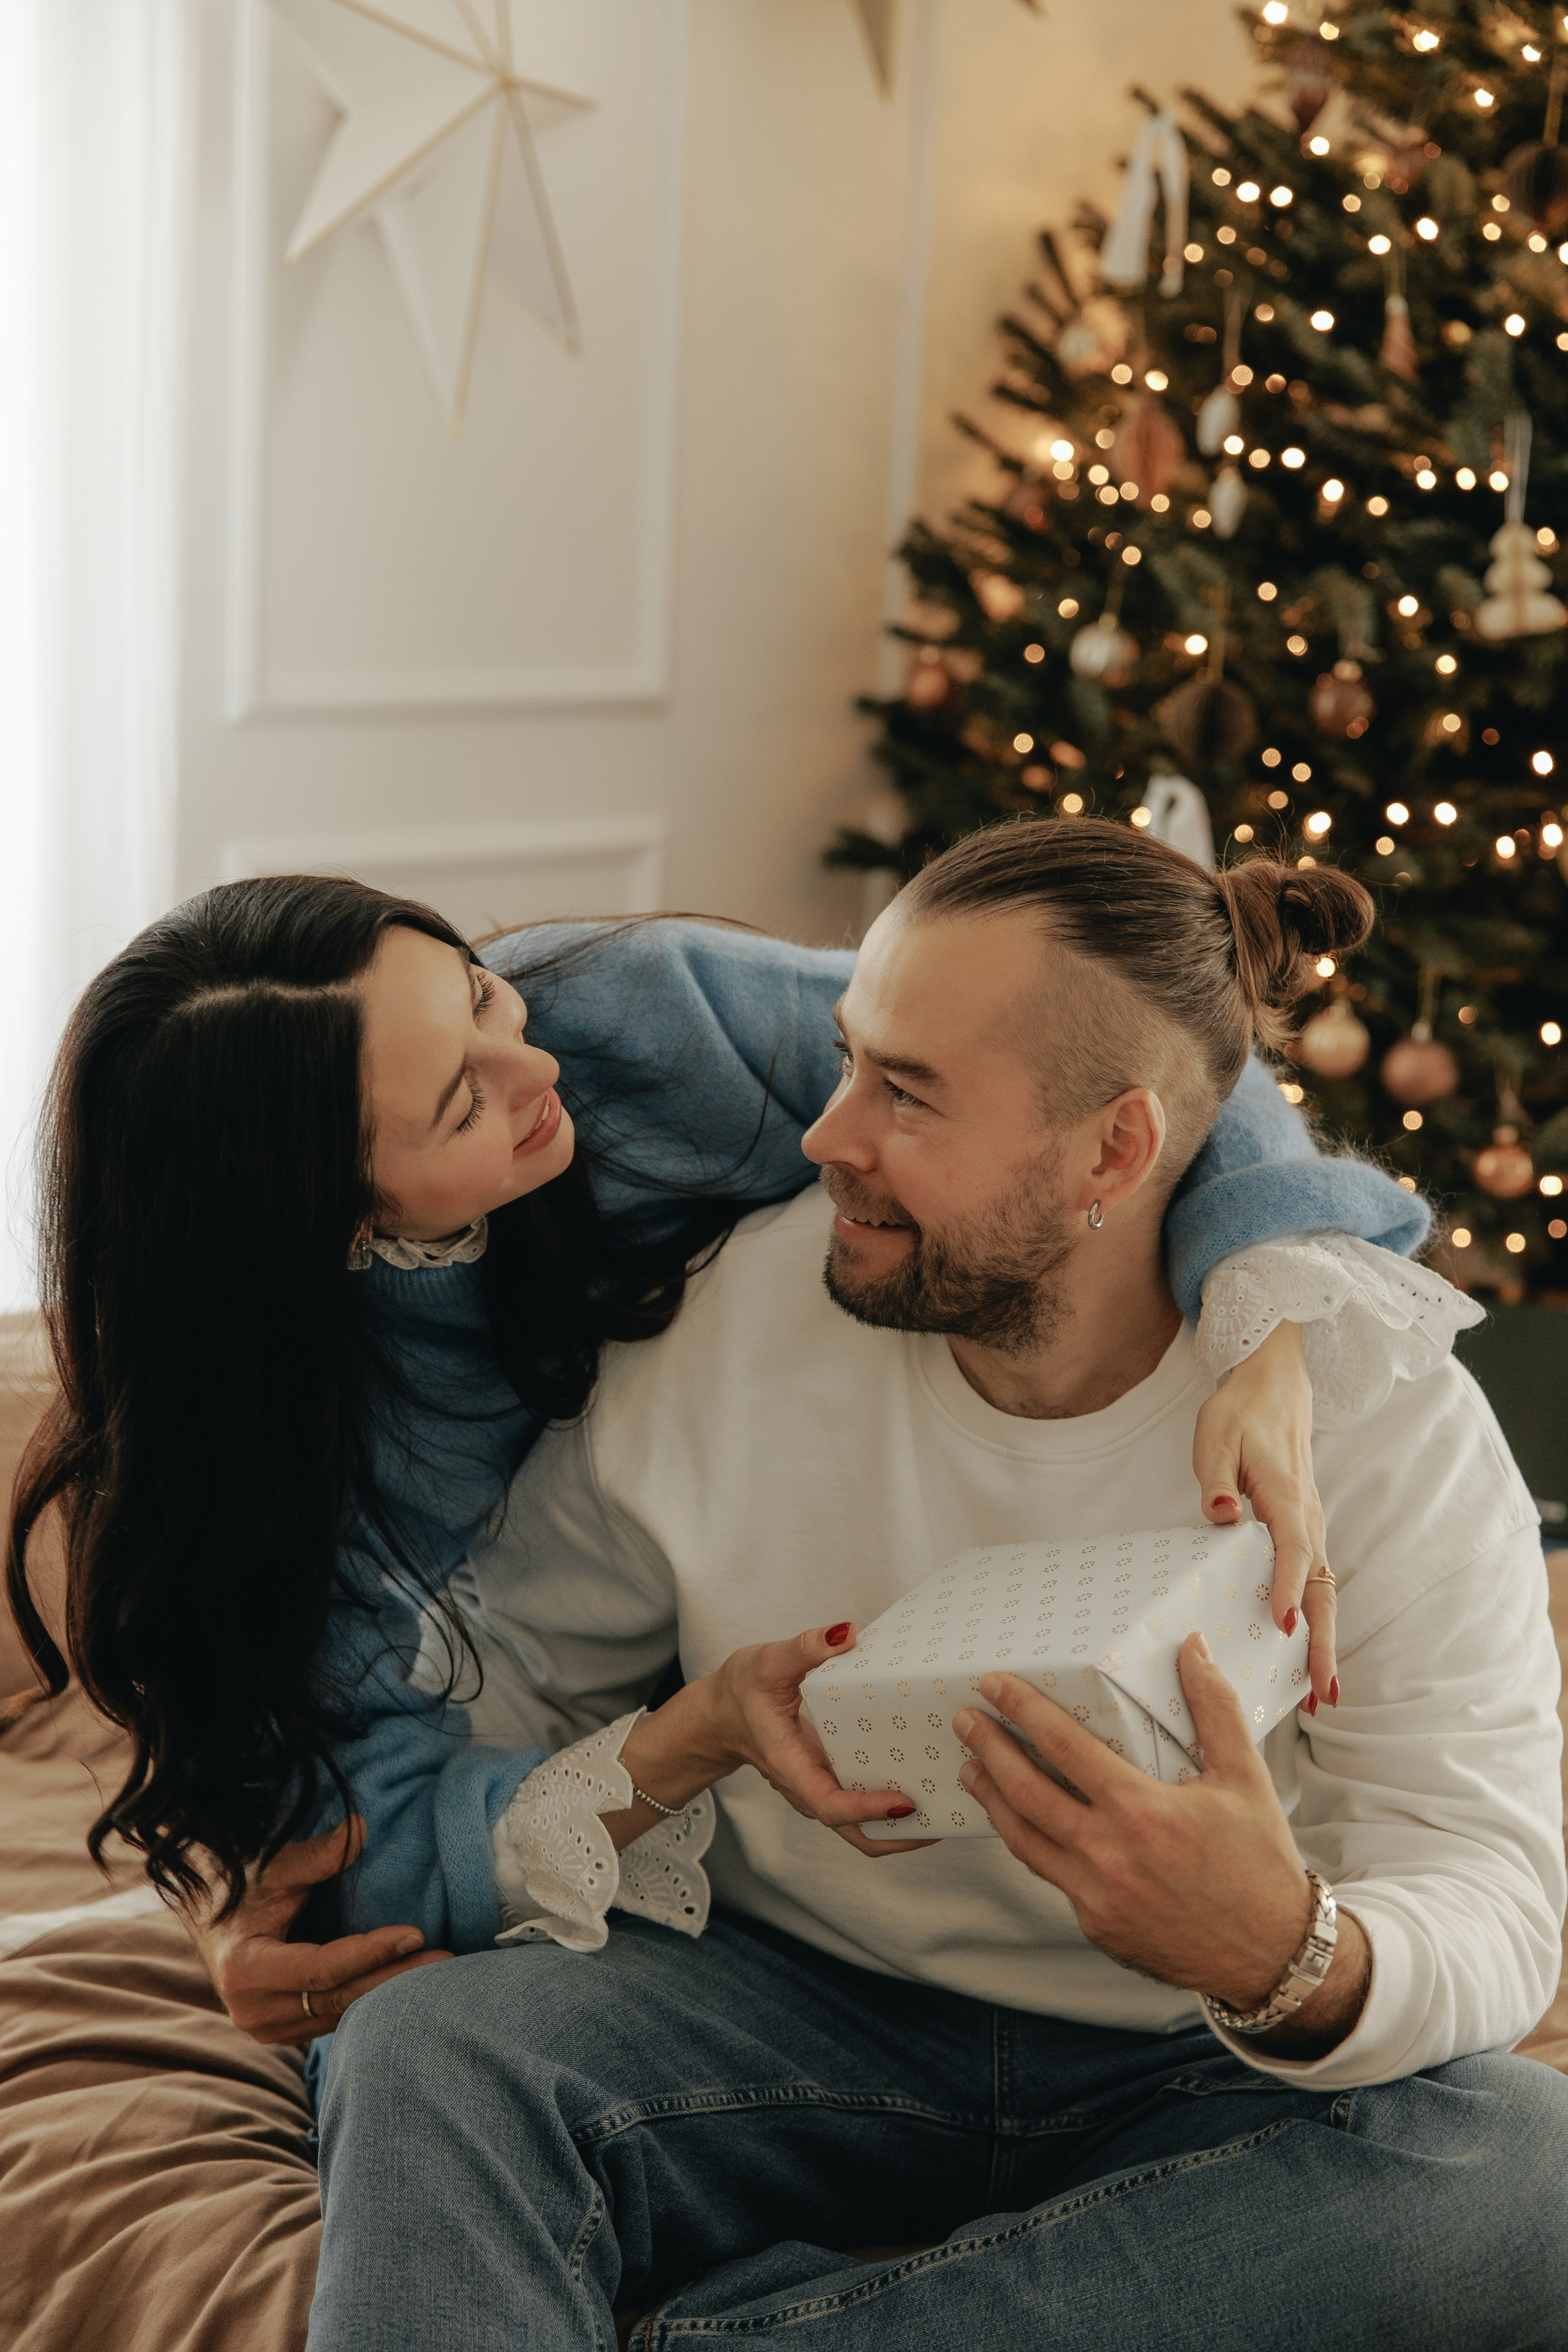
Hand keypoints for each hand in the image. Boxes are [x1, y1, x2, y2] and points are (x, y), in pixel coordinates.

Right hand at [181, 1816, 450, 2045]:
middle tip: (447, 1959)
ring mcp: (269, 2028)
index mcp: (245, 1970)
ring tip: (442, 1973)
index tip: (415, 1934)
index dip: (370, 1953)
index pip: (320, 1969)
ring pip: (341, 2013)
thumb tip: (359, 1826)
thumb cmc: (242, 1887)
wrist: (210, 1918)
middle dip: (395, 1978)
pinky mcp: (285, 2031)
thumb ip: (315, 1855)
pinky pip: (335, 2017)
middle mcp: (255, 2010)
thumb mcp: (273, 1866)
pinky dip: (372, 1999)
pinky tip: (410, 1983)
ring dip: (390, 1993)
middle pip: (339, 1997)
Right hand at [618, 1624, 934, 1858]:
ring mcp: (818, 1789)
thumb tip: (845, 1633)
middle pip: (854, 1834)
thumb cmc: (744, 1689)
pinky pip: (860, 1810)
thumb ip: (805, 1648)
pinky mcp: (827, 1782)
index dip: (867, 1809)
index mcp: (791, 1765)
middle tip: (945, 1818)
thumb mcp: (768, 1661)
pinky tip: (922, 1787)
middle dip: (898, 1838)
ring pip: (859, 1829)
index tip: (905, 1800)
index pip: (830, 1805)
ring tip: (945, 1809)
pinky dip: (889, 1810)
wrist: (722, 1713)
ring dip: (899, 1829)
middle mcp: (807, 1787)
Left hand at [951, 1635, 1367, 2054]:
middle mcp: (1109, 1857)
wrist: (1273, 1955)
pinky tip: (1023, 1821)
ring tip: (971, 1769)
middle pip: (1024, 1793)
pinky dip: (1031, 1843)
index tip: (993, 1686)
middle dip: (988, 1751)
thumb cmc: (1259, 1862)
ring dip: (992, 1800)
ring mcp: (1097, 1898)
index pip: (1063, 1747)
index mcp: (1141, 1812)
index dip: (1023, 1711)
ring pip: (1024, 1841)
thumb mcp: (1245, 1777)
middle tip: (965, 1722)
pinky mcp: (1096, 1927)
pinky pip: (1052, 1876)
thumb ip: (1214, 1707)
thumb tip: (1193, 1648)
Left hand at [1193, 1318, 1336, 1707]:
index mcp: (1286, 1497)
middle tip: (1321, 1693)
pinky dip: (1316, 1621)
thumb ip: (1217, 1477)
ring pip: (1324, 1593)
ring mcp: (1311, 1528)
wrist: (1275, 1389)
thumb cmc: (1241, 1413)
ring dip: (1323, 1641)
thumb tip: (1220, 1511)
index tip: (1280, 1625)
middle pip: (1322, 1588)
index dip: (1288, 1588)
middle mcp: (1308, 1519)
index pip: (1293, 1550)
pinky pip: (1315, 1583)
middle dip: (1322, 1641)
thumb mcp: (1217, 1436)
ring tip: (1319, 1695)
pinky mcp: (1304, 1534)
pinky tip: (1304, 1655)